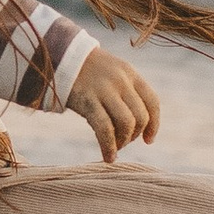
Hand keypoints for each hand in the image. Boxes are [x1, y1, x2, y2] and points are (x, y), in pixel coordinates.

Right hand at [70, 45, 160, 160]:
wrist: (60, 57)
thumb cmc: (88, 71)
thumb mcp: (113, 73)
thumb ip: (128, 92)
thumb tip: (139, 125)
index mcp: (130, 73)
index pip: (152, 102)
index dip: (154, 125)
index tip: (148, 141)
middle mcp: (121, 80)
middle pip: (140, 116)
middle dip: (135, 135)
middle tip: (124, 142)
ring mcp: (104, 90)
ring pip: (126, 123)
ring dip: (123, 141)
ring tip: (115, 147)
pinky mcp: (87, 100)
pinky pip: (104, 129)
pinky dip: (109, 147)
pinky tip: (108, 156)